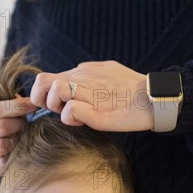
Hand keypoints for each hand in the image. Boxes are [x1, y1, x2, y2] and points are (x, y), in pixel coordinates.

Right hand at [0, 95, 37, 176]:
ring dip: (17, 140)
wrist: (1, 152)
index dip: (16, 106)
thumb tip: (32, 101)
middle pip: (0, 126)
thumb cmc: (7, 127)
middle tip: (26, 124)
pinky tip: (18, 150)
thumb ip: (14, 105)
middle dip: (18, 124)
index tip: (33, 105)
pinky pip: (4, 161)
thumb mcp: (6, 113)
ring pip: (2, 145)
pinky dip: (14, 156)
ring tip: (22, 137)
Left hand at [30, 61, 153, 131]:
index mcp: (81, 72)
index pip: (44, 79)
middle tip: (60, 110)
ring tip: (76, 115)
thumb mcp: (107, 71)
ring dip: (59, 108)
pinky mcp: (96, 111)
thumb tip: (72, 75)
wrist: (153, 97)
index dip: (39, 95)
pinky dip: (72, 117)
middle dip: (43, 100)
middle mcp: (81, 78)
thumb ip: (87, 72)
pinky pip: (71, 109)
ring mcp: (88, 93)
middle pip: (42, 82)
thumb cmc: (131, 87)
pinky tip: (85, 120)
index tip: (50, 107)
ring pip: (55, 91)